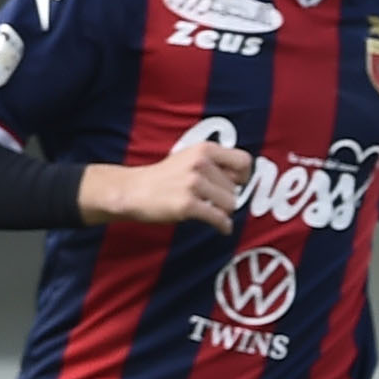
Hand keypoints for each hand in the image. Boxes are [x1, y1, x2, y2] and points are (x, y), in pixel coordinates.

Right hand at [80, 136, 253, 231]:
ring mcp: (193, 184)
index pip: (243, 161)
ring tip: (212, 212)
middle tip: (213, 202)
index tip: (238, 184)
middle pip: (236, 187)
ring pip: (230, 204)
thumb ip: (214, 162)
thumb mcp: (190, 157)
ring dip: (224, 211)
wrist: (134, 190)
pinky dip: (223, 226)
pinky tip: (222, 228)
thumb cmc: (165, 177)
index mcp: (204, 149)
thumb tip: (241, 179)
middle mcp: (201, 164)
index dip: (244, 175)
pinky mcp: (187, 205)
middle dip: (228, 197)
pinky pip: (219, 219)